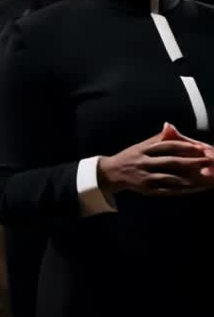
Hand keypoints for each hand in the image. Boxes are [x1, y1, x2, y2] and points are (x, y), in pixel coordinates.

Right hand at [98, 123, 213, 196]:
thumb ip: (156, 138)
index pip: (166, 146)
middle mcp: (144, 162)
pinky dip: (182, 189)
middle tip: (207, 162)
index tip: (200, 148)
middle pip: (171, 161)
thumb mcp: (140, 146)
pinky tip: (194, 188)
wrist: (112, 173)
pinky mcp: (148, 189)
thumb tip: (169, 126)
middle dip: (191, 161)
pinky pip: (168, 190)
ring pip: (171, 177)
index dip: (184, 146)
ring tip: (205, 177)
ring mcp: (145, 176)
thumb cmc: (131, 157)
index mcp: (143, 149)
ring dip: (190, 178)